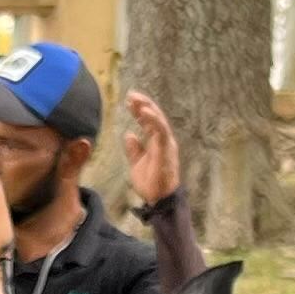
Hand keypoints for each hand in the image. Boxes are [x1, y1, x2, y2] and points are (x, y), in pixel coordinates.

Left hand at [121, 88, 181, 205]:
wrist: (158, 199)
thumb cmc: (150, 183)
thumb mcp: (137, 163)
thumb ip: (134, 149)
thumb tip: (128, 134)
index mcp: (157, 142)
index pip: (149, 121)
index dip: (139, 110)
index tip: (128, 100)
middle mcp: (163, 140)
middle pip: (154, 117)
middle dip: (143, 104)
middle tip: (131, 94)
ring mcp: (166, 144)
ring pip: (159, 120)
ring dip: (147, 108)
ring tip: (135, 99)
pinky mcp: (166, 149)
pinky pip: (161, 130)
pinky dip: (153, 119)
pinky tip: (143, 111)